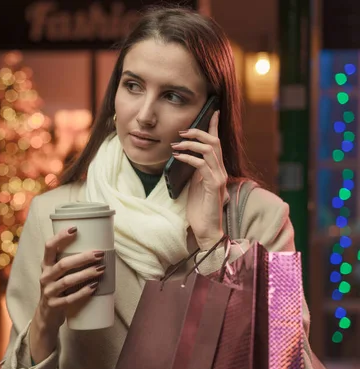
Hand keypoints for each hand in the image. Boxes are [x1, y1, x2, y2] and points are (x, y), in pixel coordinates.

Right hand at [29, 226, 104, 361]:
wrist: (47, 315)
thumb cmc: (58, 287)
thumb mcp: (57, 272)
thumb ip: (69, 261)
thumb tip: (97, 248)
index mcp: (46, 264)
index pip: (49, 247)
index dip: (60, 237)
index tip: (75, 228)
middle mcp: (45, 276)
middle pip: (62, 264)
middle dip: (82, 258)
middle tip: (99, 254)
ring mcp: (48, 292)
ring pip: (67, 281)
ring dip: (85, 274)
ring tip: (101, 269)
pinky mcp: (54, 305)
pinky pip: (70, 299)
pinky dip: (83, 292)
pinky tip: (94, 287)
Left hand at [170, 111, 226, 249]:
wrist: (206, 230)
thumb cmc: (199, 209)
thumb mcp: (194, 185)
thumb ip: (194, 170)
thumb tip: (184, 155)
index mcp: (217, 169)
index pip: (217, 143)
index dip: (214, 126)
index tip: (211, 111)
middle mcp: (221, 171)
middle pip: (214, 141)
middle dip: (198, 131)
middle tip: (181, 131)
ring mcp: (219, 178)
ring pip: (209, 150)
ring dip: (190, 143)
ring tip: (175, 145)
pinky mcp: (213, 186)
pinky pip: (202, 165)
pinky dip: (189, 157)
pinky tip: (178, 156)